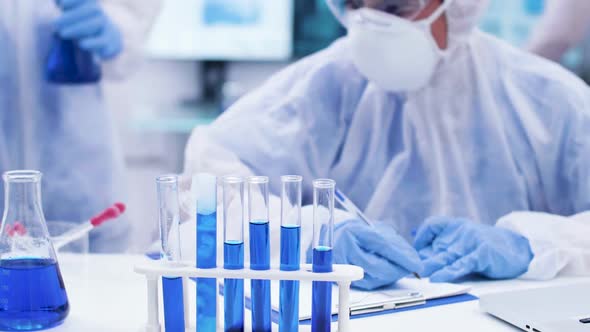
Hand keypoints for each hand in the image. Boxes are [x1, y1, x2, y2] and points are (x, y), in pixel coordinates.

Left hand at [55, 0, 122, 59]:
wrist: (108, 38)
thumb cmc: (84, 22)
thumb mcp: (74, 12)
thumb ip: (64, 5)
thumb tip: (57, 1)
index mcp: (92, 4)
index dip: (74, 1)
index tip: (61, 4)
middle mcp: (101, 14)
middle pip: (91, 10)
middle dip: (72, 15)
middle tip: (55, 22)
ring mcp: (107, 27)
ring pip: (96, 24)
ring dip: (78, 28)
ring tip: (62, 33)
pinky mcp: (110, 42)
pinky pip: (103, 41)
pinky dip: (93, 42)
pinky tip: (81, 44)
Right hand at [331, 219, 422, 289]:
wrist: (330, 238)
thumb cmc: (355, 232)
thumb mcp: (372, 228)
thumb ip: (391, 240)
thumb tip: (410, 256)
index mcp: (354, 231)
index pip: (383, 246)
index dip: (402, 257)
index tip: (416, 264)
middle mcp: (346, 247)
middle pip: (378, 266)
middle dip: (398, 270)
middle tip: (411, 268)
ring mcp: (341, 264)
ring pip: (373, 278)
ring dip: (391, 276)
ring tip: (400, 270)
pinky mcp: (341, 276)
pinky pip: (366, 284)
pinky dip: (380, 280)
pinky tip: (388, 274)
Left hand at [414, 217, 533, 282]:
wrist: (517, 248)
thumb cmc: (486, 245)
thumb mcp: (463, 239)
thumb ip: (444, 243)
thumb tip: (418, 249)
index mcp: (456, 226)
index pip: (433, 224)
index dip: (421, 236)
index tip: (414, 250)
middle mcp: (462, 232)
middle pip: (436, 244)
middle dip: (422, 257)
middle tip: (409, 266)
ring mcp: (472, 242)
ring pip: (447, 256)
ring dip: (432, 265)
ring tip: (419, 273)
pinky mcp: (481, 255)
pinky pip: (462, 264)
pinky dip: (449, 272)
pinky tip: (438, 277)